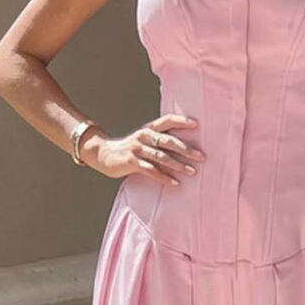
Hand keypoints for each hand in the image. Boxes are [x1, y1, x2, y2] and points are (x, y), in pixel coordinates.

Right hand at [81, 113, 204, 184]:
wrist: (104, 154)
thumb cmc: (130, 149)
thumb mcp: (144, 139)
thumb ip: (160, 140)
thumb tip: (185, 147)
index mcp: (149, 128)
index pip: (167, 120)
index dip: (181, 121)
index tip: (197, 125)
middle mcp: (144, 136)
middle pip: (168, 141)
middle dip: (186, 149)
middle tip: (201, 156)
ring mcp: (137, 149)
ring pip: (161, 157)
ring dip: (178, 165)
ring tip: (192, 172)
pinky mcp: (131, 162)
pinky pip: (151, 171)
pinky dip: (164, 177)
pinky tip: (175, 183)